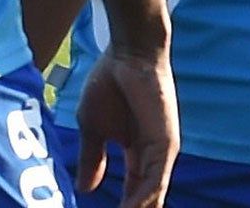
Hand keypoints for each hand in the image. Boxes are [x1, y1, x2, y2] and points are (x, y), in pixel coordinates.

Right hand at [73, 45, 177, 207]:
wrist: (126, 57)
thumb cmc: (109, 85)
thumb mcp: (92, 127)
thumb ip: (92, 159)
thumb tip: (84, 189)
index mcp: (136, 155)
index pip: (133, 191)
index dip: (122, 207)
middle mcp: (152, 159)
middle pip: (145, 198)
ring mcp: (161, 154)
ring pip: (151, 195)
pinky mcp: (165, 146)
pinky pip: (156, 180)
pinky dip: (144, 198)